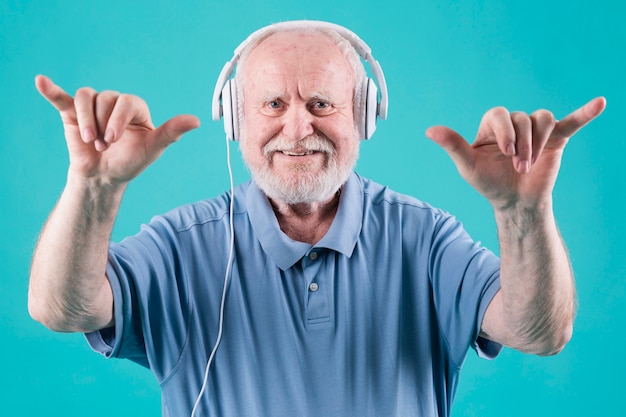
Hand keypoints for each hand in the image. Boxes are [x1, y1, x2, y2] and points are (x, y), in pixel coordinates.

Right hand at [35, 75, 199, 185]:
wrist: (104, 179)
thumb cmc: (130, 163)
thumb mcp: (152, 149)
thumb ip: (172, 133)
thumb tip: (196, 121)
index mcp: (136, 108)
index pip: (126, 101)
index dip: (117, 120)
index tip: (112, 140)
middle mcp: (115, 103)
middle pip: (106, 98)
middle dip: (103, 125)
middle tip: (105, 145)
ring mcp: (93, 107)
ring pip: (86, 97)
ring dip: (86, 121)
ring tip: (91, 141)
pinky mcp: (73, 113)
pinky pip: (62, 97)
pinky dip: (51, 90)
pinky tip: (42, 82)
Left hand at [425, 97, 605, 209]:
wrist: (514, 203)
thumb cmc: (489, 184)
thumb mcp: (468, 167)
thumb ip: (452, 146)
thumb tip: (429, 130)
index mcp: (492, 126)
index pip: (499, 114)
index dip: (504, 130)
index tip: (506, 152)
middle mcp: (514, 124)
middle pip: (522, 118)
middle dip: (522, 143)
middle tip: (518, 167)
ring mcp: (536, 130)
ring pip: (542, 119)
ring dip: (538, 142)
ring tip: (529, 165)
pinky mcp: (556, 139)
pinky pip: (571, 121)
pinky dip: (585, 113)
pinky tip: (600, 103)